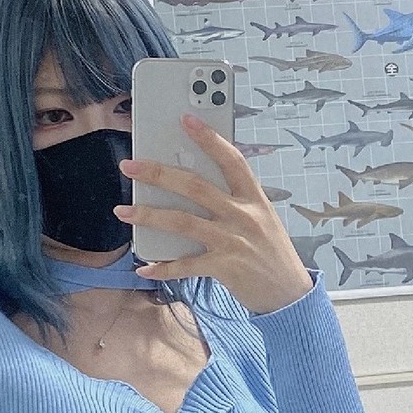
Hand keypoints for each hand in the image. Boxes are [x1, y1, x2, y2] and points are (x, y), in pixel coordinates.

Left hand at [113, 114, 314, 315]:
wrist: (289, 293)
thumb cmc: (272, 253)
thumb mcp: (262, 219)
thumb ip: (234, 202)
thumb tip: (191, 187)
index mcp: (254, 198)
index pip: (231, 160)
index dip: (208, 138)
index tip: (185, 119)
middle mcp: (243, 215)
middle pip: (195, 186)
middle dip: (158, 174)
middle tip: (130, 166)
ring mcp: (233, 241)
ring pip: (182, 221)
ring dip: (148, 215)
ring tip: (123, 211)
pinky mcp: (224, 267)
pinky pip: (186, 265)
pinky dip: (163, 268)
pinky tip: (144, 267)